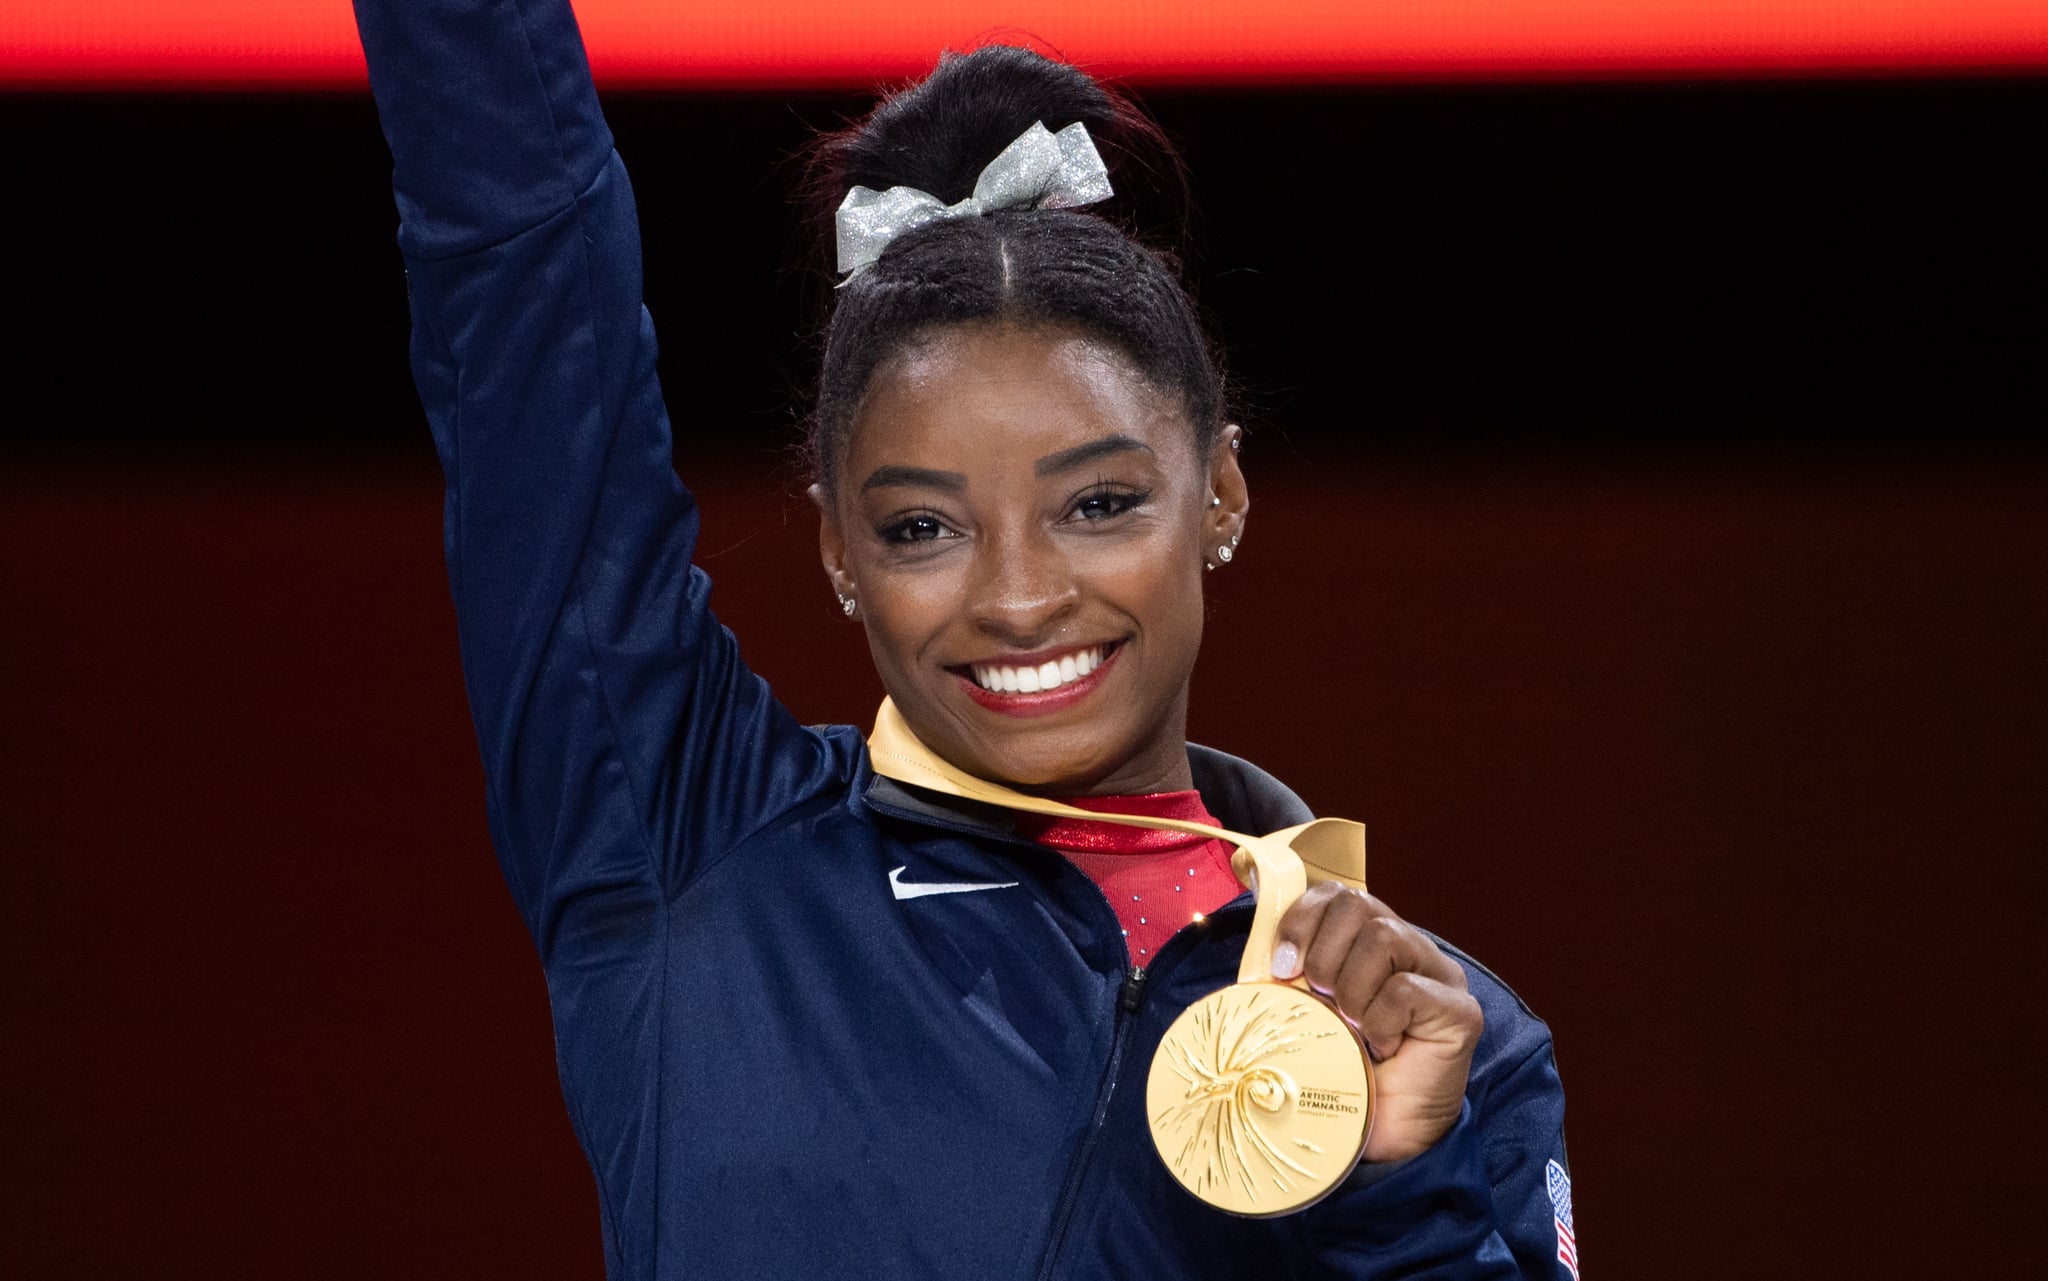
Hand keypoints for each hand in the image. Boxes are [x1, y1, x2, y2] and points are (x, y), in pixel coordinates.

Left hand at [1269, 883, 1481, 1162]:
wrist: (1378, 1139)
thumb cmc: (1339, 1074)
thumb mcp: (1303, 1014)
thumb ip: (1289, 975)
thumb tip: (1255, 939)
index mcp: (1369, 944)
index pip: (1336, 895)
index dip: (1302, 920)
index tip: (1282, 966)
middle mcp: (1409, 949)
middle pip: (1358, 904)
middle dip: (1322, 953)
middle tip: (1319, 1000)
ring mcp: (1440, 976)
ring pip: (1384, 936)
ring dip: (1351, 988)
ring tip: (1352, 1028)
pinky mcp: (1460, 1010)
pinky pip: (1407, 988)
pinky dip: (1379, 1020)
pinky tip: (1381, 1048)